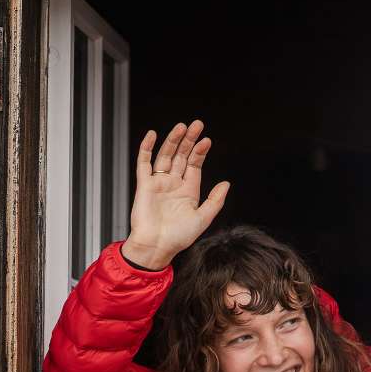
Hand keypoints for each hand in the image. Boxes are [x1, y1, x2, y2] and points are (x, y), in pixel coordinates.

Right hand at [122, 120, 230, 270]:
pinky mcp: (144, 185)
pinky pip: (144, 163)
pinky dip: (146, 148)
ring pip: (166, 156)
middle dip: (189, 141)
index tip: (207, 141)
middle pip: (182, 156)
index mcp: (188, 191)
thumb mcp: (203, 218)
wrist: (156, 246)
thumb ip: (215, 200)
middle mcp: (173, 184)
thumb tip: (226, 184)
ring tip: (182, 127)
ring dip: (173, 141)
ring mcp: (158, 183)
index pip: (195, 165)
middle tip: (197, 125)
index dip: (200, 152)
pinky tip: (153, 135)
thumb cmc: (178, 237)